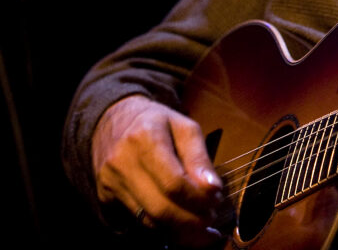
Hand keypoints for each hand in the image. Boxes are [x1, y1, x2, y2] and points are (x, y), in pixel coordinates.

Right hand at [92, 94, 224, 246]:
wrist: (112, 119)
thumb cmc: (155, 122)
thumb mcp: (183, 126)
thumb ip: (199, 156)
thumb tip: (213, 189)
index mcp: (145, 138)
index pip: (174, 183)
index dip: (198, 198)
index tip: (217, 200)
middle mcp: (123, 162)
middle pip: (161, 208)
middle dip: (192, 221)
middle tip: (211, 219)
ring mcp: (111, 183)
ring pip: (149, 221)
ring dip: (179, 231)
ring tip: (200, 226)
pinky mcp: (106, 198)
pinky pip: (138, 222)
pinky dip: (162, 229)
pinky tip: (179, 226)